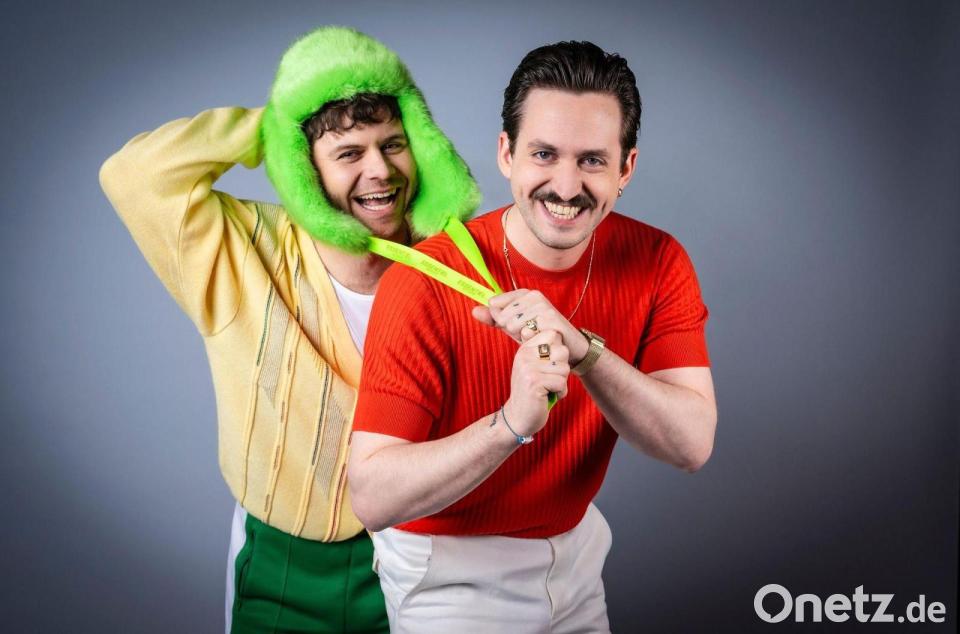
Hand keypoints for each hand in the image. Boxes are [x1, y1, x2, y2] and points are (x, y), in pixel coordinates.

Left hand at [472, 289, 589, 363]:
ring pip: (513, 324)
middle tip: (527, 333)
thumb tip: (474, 311)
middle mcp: (534, 296)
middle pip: (503, 316)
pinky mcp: (551, 320)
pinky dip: (530, 341)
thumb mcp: (513, 326)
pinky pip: (526, 332)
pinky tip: (539, 340)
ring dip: (521, 336)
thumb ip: (493, 318)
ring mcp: (544, 306)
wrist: (565, 347)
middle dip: (511, 330)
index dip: (500, 319)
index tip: (513, 325)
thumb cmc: (537, 334)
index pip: (495, 304)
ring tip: (534, 336)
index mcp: (524, 293)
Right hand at [503, 330, 569, 436]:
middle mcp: (524, 355)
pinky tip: (548, 396)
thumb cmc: (531, 392)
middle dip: (562, 368)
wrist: (518, 417)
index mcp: (525, 348)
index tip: (548, 365)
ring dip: (561, 383)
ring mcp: (528, 369)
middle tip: (549, 380)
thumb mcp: (534, 367)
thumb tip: (557, 332)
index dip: (558, 351)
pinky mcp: (534, 383)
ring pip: (564, 368)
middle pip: (562, 350)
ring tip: (548, 389)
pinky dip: (560, 393)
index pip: (553, 334)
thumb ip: (543, 350)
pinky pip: (562, 383)